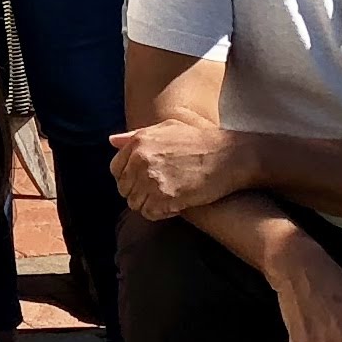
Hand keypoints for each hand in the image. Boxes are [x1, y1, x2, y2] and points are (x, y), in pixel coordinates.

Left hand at [110, 118, 236, 221]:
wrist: (229, 156)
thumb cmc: (200, 141)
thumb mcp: (167, 128)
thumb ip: (136, 136)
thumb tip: (112, 141)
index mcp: (139, 142)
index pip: (116, 169)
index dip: (129, 178)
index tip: (145, 180)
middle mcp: (141, 160)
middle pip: (124, 189)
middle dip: (140, 192)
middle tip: (161, 190)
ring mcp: (152, 179)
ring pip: (136, 204)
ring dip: (151, 204)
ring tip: (170, 197)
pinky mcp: (165, 197)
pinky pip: (150, 214)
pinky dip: (162, 212)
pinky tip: (176, 204)